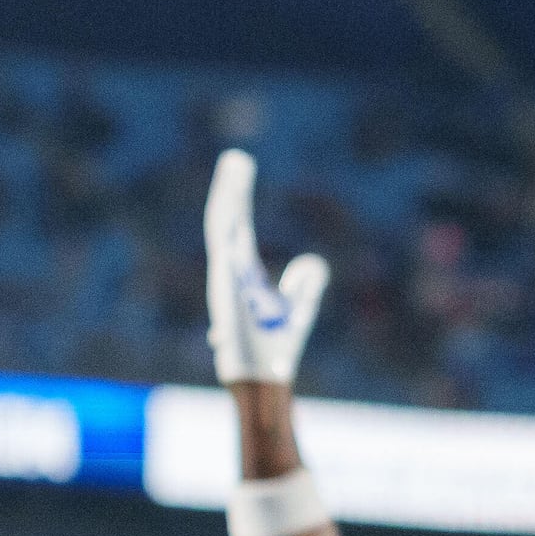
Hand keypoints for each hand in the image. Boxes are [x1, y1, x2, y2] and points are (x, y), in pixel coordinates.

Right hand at [203, 149, 328, 385]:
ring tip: (235, 168)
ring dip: (229, 198)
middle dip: (231, 188)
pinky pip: (225, 255)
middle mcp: (230, 271)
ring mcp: (226, 280)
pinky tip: (231, 207)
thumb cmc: (276, 349)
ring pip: (223, 230)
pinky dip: (227, 230)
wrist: (263, 378)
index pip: (240, 225)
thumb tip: (311, 262)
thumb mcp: (300, 308)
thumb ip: (306, 285)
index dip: (240, 197)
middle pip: (227, 219)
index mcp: (243, 272)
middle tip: (235, 157)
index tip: (241, 169)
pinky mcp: (228, 292)